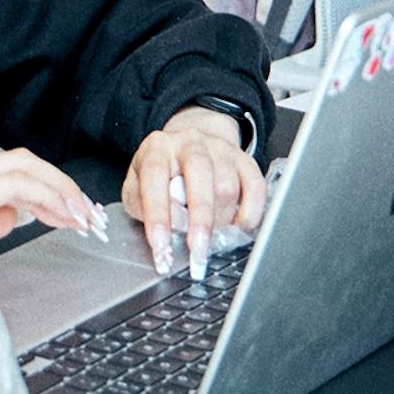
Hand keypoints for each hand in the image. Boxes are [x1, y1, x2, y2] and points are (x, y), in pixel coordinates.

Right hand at [0, 147, 105, 312]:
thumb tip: (10, 217)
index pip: (8, 167)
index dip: (46, 186)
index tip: (69, 211)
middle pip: (22, 161)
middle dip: (61, 186)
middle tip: (86, 214)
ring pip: (25, 167)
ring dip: (61, 192)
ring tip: (82, 218)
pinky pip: (17, 185)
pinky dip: (47, 198)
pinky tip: (62, 218)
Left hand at [121, 106, 266, 280]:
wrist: (191, 143)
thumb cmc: (161, 174)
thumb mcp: (137, 187)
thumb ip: (142, 205)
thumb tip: (169, 226)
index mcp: (157, 148)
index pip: (155, 176)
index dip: (158, 213)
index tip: (161, 246)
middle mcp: (190, 142)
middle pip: (200, 172)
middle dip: (199, 218)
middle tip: (198, 251)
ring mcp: (220, 149)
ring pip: (227, 186)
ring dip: (220, 220)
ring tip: (209, 236)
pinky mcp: (245, 160)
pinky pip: (255, 189)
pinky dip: (249, 214)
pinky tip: (237, 228)